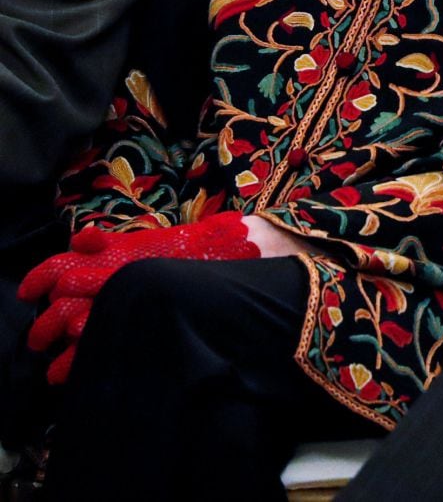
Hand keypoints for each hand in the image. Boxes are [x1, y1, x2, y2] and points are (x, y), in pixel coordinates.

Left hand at [18, 212, 258, 384]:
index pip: (63, 266)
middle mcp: (120, 278)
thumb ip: (116, 243)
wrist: (245, 259)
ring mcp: (134, 301)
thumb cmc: (203, 247)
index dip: (40, 280)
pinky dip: (81, 361)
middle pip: (62, 303)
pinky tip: (74, 373)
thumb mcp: (157, 237)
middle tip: (36, 340)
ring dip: (60, 348)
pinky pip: (102, 346)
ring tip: (52, 367)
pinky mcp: (147, 322)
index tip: (29, 293)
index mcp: (120, 254)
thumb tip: (79, 242)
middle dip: (44, 325)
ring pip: (76, 330)